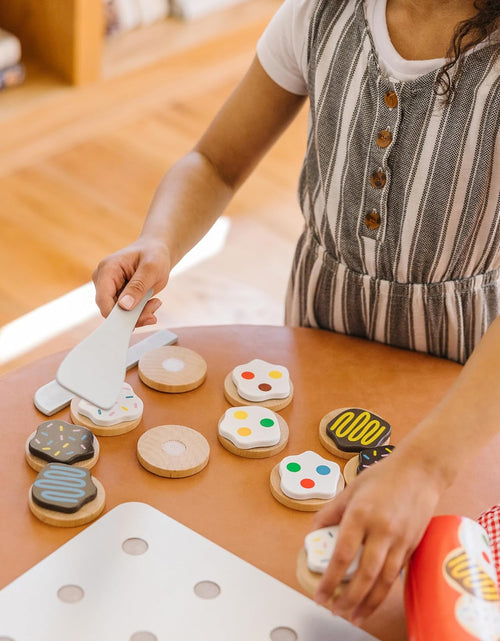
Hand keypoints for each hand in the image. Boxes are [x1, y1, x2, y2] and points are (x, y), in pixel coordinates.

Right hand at [92, 238, 170, 325]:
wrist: (156, 251)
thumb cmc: (154, 255)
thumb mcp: (151, 268)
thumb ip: (138, 286)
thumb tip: (124, 306)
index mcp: (107, 269)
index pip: (103, 300)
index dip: (115, 315)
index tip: (135, 323)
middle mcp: (103, 280)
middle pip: (110, 310)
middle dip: (133, 315)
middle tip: (153, 310)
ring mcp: (109, 289)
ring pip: (119, 314)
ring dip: (139, 314)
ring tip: (155, 303)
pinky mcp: (117, 296)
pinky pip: (126, 313)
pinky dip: (140, 313)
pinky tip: (152, 303)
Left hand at [312, 451, 443, 623]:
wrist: (420, 471)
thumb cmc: (384, 476)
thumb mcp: (350, 489)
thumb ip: (331, 512)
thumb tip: (315, 533)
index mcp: (361, 514)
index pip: (342, 554)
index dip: (330, 579)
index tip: (320, 594)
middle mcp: (381, 529)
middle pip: (365, 574)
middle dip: (349, 599)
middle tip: (335, 610)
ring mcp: (400, 539)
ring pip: (384, 580)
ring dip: (368, 603)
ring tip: (354, 615)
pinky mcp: (412, 545)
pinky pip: (397, 574)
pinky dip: (384, 591)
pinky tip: (374, 599)